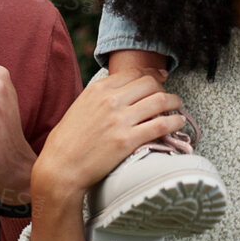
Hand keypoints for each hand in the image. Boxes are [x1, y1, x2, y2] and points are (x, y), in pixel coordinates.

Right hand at [30, 71, 183, 205]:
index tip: (161, 78)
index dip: (152, 74)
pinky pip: (160, 125)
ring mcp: (119, 120)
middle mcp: (110, 100)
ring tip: (178, 108)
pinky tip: (178, 123)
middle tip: (169, 97)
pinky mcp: (127, 140)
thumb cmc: (67, 142)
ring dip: (174, 102)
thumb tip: (119, 93)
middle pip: (150, 83)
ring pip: (159, 101)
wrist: (61, 168)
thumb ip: (99, 97)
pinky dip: (174, 122)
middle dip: (164, 88)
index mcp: (97, 89)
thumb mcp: (80, 107)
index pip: (133, 73)